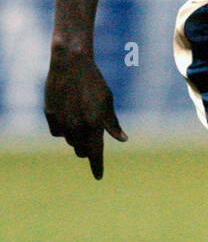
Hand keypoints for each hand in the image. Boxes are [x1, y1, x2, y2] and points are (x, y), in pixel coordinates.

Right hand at [44, 46, 127, 178]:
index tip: (99, 177)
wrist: (71, 64)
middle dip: (87, 150)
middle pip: (81, 151)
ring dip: (76, 138)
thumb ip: (112, 124)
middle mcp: (76, 126)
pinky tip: (68, 115)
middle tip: (92, 140)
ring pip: (70, 141)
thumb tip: (123, 140)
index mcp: (94, 124)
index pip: (96, 153)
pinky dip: (63, 128)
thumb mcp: (107, 102)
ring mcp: (61, 121)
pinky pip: (57, 132)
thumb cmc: (94, 83)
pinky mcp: (50, 115)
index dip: (97, 166)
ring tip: (80, 119)